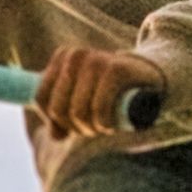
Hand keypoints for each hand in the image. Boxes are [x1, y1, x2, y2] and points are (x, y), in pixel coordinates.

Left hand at [30, 43, 161, 139]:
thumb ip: (63, 116)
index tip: (71, 126)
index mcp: (63, 58)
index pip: (41, 98)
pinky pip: (99, 110)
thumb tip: (55, 136)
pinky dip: (105, 124)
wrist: (150, 79)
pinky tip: (112, 124)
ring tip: (105, 126)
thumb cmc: (111, 93)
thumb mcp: (82, 101)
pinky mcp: (116, 69)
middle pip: (58, 108)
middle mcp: (76, 55)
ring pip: (78, 112)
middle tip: (92, 129)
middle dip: (75, 127)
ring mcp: (96, 60)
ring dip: (92, 128)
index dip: (54, 120)